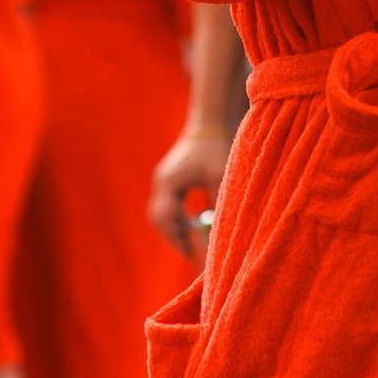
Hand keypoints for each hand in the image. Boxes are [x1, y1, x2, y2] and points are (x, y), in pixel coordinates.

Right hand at [149, 125, 230, 260]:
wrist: (210, 124)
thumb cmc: (216, 148)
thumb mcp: (220, 177)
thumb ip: (217, 204)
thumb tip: (219, 232)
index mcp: (170, 182)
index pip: (166, 218)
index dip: (177, 238)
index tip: (192, 253)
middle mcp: (162, 182)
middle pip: (157, 218)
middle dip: (172, 237)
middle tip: (190, 252)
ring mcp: (163, 180)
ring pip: (159, 214)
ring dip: (173, 229)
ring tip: (190, 242)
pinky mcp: (170, 179)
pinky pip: (166, 206)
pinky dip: (176, 219)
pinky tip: (192, 226)